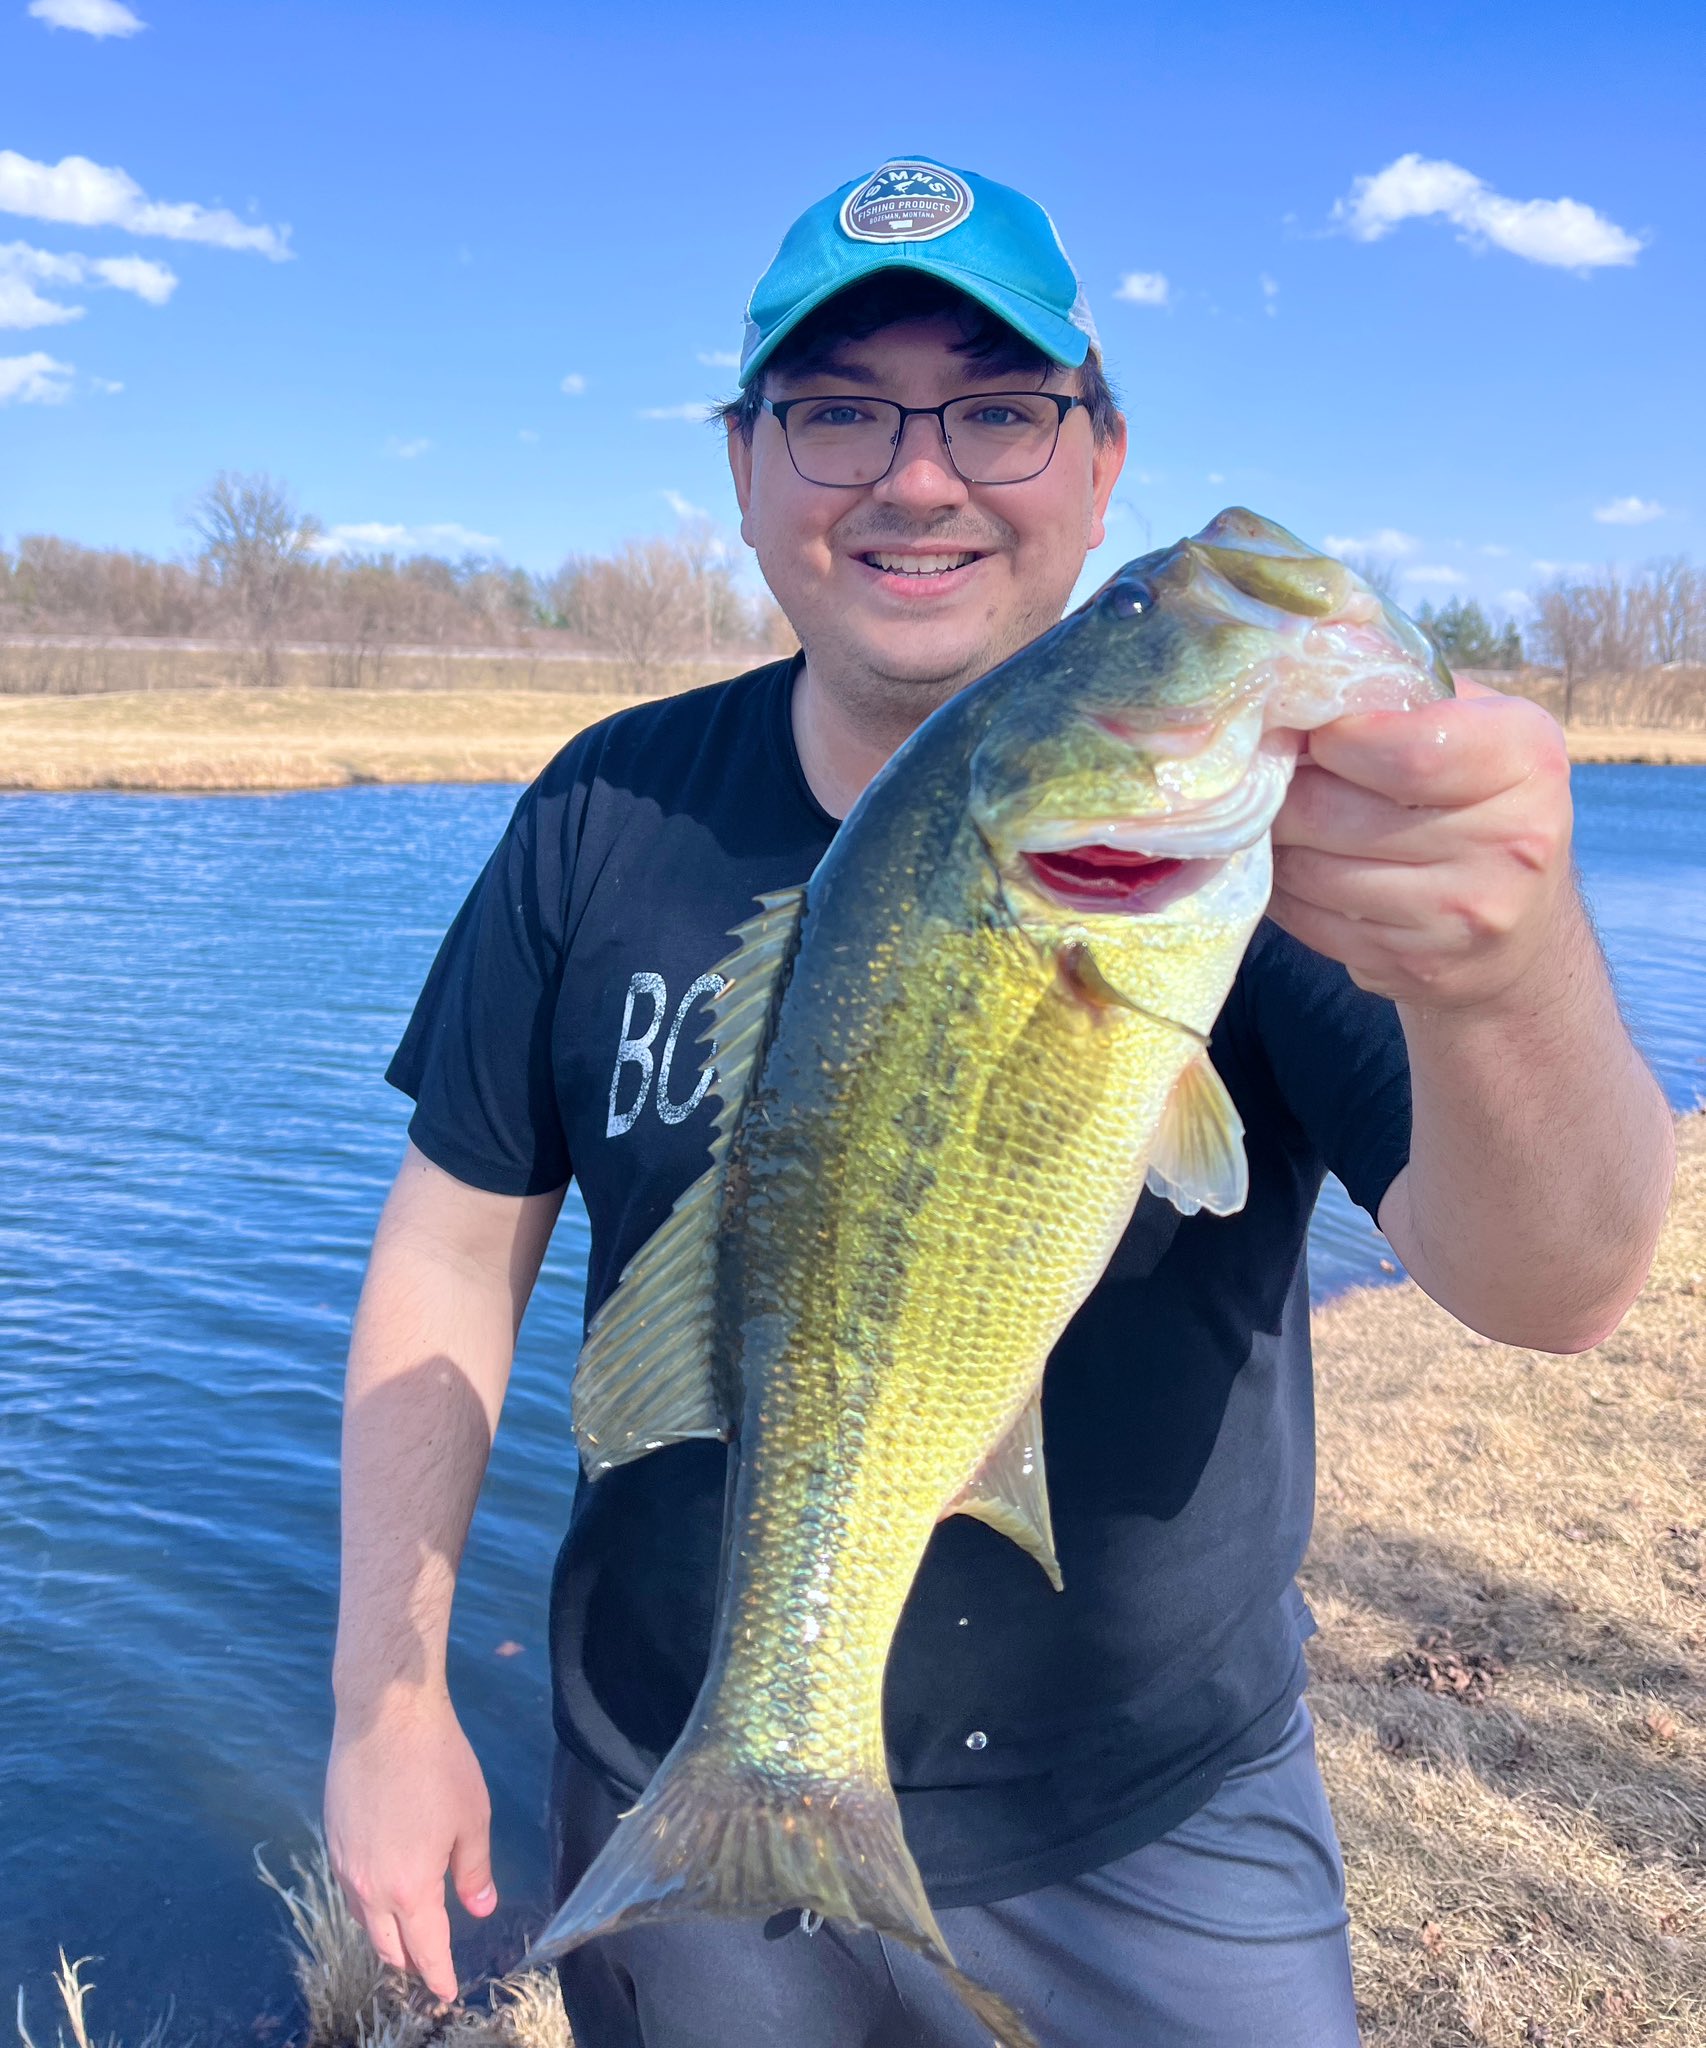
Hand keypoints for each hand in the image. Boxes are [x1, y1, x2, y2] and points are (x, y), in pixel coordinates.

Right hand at [324, 1690, 496, 2001]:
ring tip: (407, 1933)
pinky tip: (383, 1889)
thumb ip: (474, 1871)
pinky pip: (349, 1889)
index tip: (447, 1993)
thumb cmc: (438, 1763)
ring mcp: (344, 1863)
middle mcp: (369, 1886)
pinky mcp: (331, 1837)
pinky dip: (367, 1904)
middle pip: (386, 1946)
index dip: (439, 1976)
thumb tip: (481, 1909)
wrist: (384, 1715)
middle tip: (431, 1965)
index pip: (425, 1950)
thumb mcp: (471, 1818)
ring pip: (362, 1920)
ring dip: (385, 1934)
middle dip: (410, 1962)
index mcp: (408, 1887)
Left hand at [1269, 677, 1574, 1010]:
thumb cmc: (1476, 797)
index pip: (1407, 749)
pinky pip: (1309, 921)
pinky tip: (1295, 868)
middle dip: (1283, 790)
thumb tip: (1294, 671)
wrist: (1521, 929)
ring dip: (1276, 843)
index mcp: (1525, 757)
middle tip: (1268, 775)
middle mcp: (1510, 840)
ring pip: (1310, 871)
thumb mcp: (1473, 723)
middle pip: (1334, 811)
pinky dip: (1284, 892)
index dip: (1332, 738)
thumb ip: (1401, 692)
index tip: (1308, 732)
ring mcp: (1465, 914)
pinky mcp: (1418, 967)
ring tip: (1280, 820)